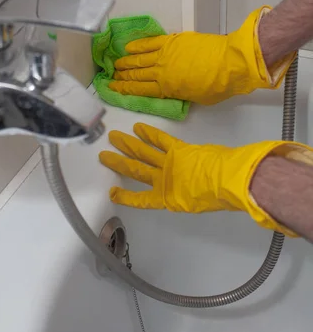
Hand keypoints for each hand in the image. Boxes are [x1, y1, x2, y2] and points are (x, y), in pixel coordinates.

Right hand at [99, 122, 298, 235]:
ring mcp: (169, 164)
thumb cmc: (217, 198)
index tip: (112, 192)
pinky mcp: (179, 149)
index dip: (126, 197)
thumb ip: (192, 197)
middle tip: (103, 155)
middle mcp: (164, 181)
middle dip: (119, 163)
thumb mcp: (201, 204)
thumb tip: (193, 191)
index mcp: (168, 199)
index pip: (142, 200)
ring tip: (113, 138)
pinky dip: (150, 133)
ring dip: (128, 145)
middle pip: (136, 170)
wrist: (228, 182)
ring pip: (143, 153)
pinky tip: (138, 127)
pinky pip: (161, 141)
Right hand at [109, 7, 292, 104]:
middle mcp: (161, 72)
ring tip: (115, 63)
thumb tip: (175, 88)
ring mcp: (165, 54)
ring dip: (126, 62)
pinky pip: (150, 43)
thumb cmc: (218, 86)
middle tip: (110, 76)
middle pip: (137, 75)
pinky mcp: (172, 41)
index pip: (140, 90)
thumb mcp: (197, 98)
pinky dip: (138, 45)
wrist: (230, 63)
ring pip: (139, 59)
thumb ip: (181, 93)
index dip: (124, 89)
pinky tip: (128, 47)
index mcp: (167, 89)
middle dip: (122, 76)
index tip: (113, 88)